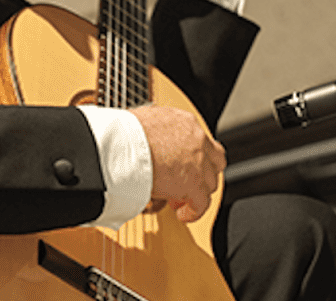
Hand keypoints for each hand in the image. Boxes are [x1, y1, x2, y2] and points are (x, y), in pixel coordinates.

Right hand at [130, 105, 226, 222]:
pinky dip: (194, 211)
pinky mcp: (195, 184)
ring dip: (197, 192)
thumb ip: (156, 130)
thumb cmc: (123, 132)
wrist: (121, 143)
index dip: (194, 157)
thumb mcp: (144, 120)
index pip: (201, 141)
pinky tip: (182, 215)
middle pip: (213, 162)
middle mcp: (197, 140)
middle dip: (202, 174)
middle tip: (185, 183)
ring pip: (210, 184)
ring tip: (179, 200)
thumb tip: (146, 138)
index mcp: (184, 122)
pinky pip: (202, 204)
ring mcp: (199, 162)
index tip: (182, 166)